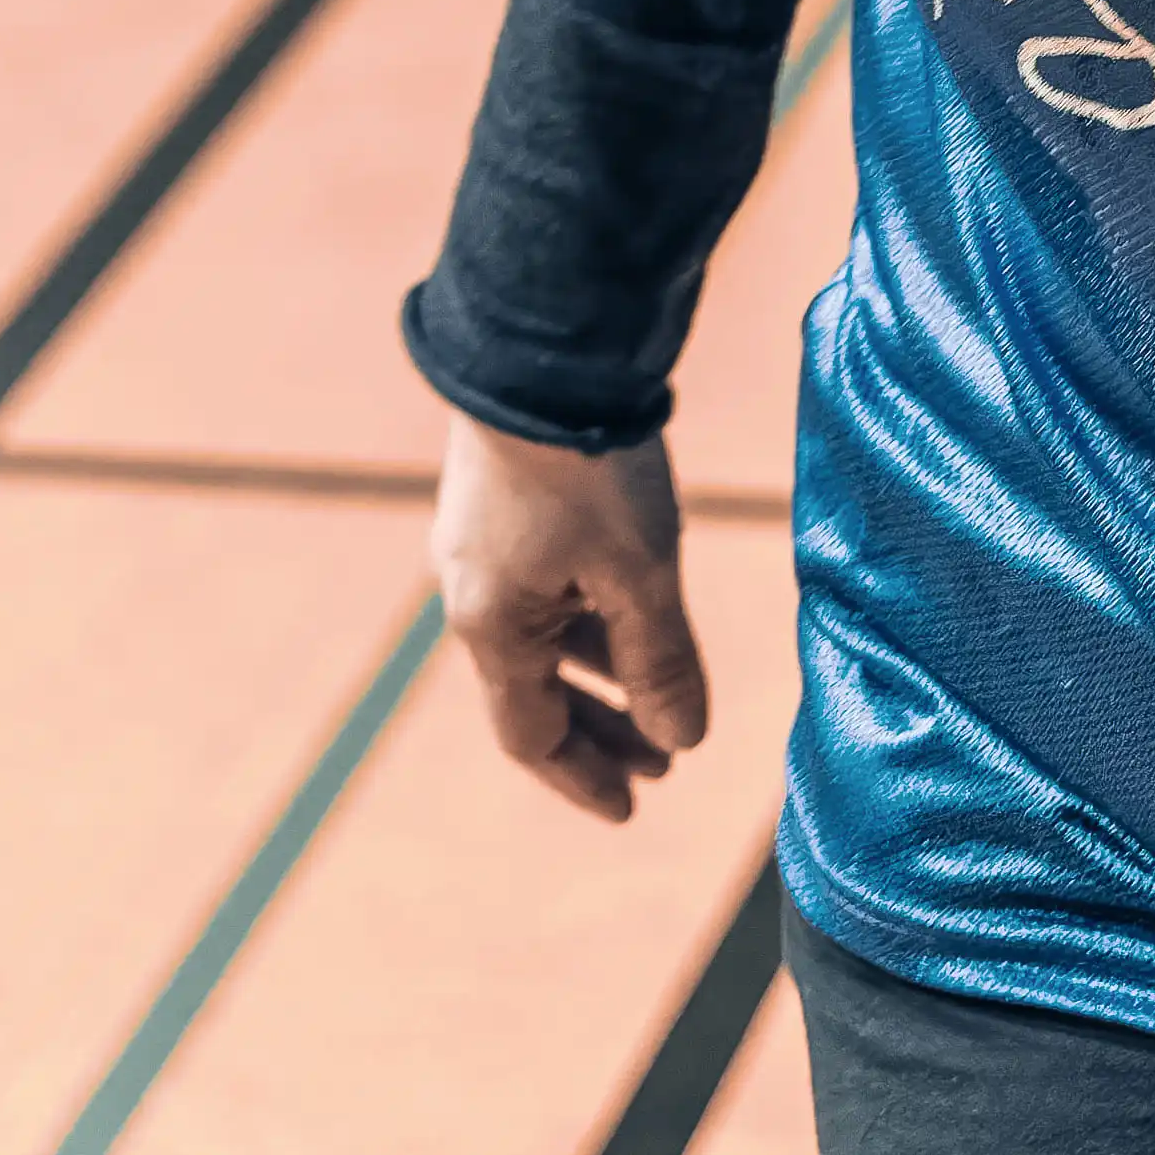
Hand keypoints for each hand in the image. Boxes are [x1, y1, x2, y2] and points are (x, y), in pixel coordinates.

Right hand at [433, 415, 709, 823]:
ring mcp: (484, 541)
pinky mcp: (505, 495)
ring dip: (602, 671)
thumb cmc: (589, 469)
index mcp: (491, 626)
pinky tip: (635, 611)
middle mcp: (473, 592)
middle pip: (536, 690)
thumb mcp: (639, 573)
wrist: (543, 348)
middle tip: (662, 759)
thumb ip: (660, 662)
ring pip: (546, 634)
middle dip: (601, 729)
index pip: (530, 735)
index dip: (584, 776)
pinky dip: (591, 617)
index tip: (634, 806)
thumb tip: (681, 739)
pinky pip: (546, 586)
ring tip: (663, 695)